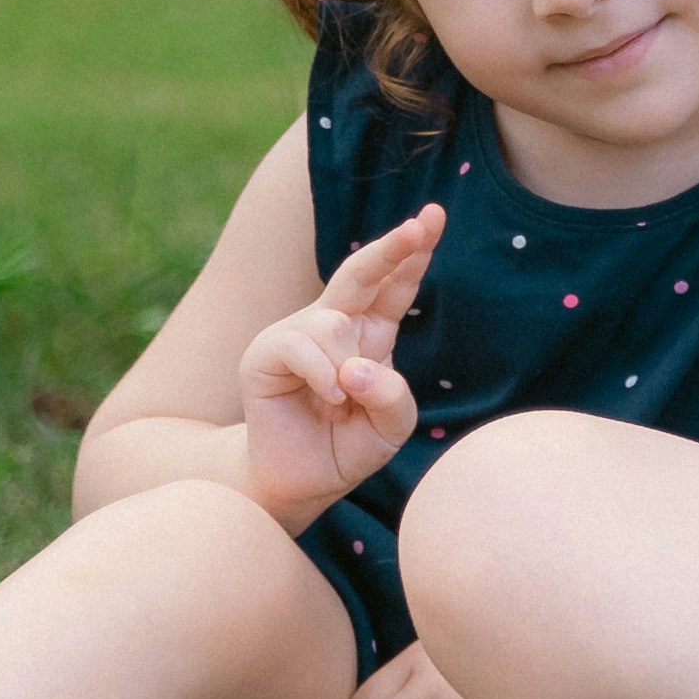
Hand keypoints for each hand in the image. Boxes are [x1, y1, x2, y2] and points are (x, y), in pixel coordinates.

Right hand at [235, 207, 436, 524]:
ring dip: (348, 367)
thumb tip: (358, 368)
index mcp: (370, 334)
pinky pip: (301, 345)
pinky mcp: (265, 353)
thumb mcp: (390, 427)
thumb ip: (393, 397)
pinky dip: (323, 375)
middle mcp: (334, 325)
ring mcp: (296, 334)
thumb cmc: (346, 448)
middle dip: (392, 247)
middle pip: (361, 272)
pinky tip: (330, 401)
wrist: (299, 481)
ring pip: (334, 323)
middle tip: (420, 224)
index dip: (412, 253)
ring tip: (342, 403)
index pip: (394, 285)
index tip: (432, 217)